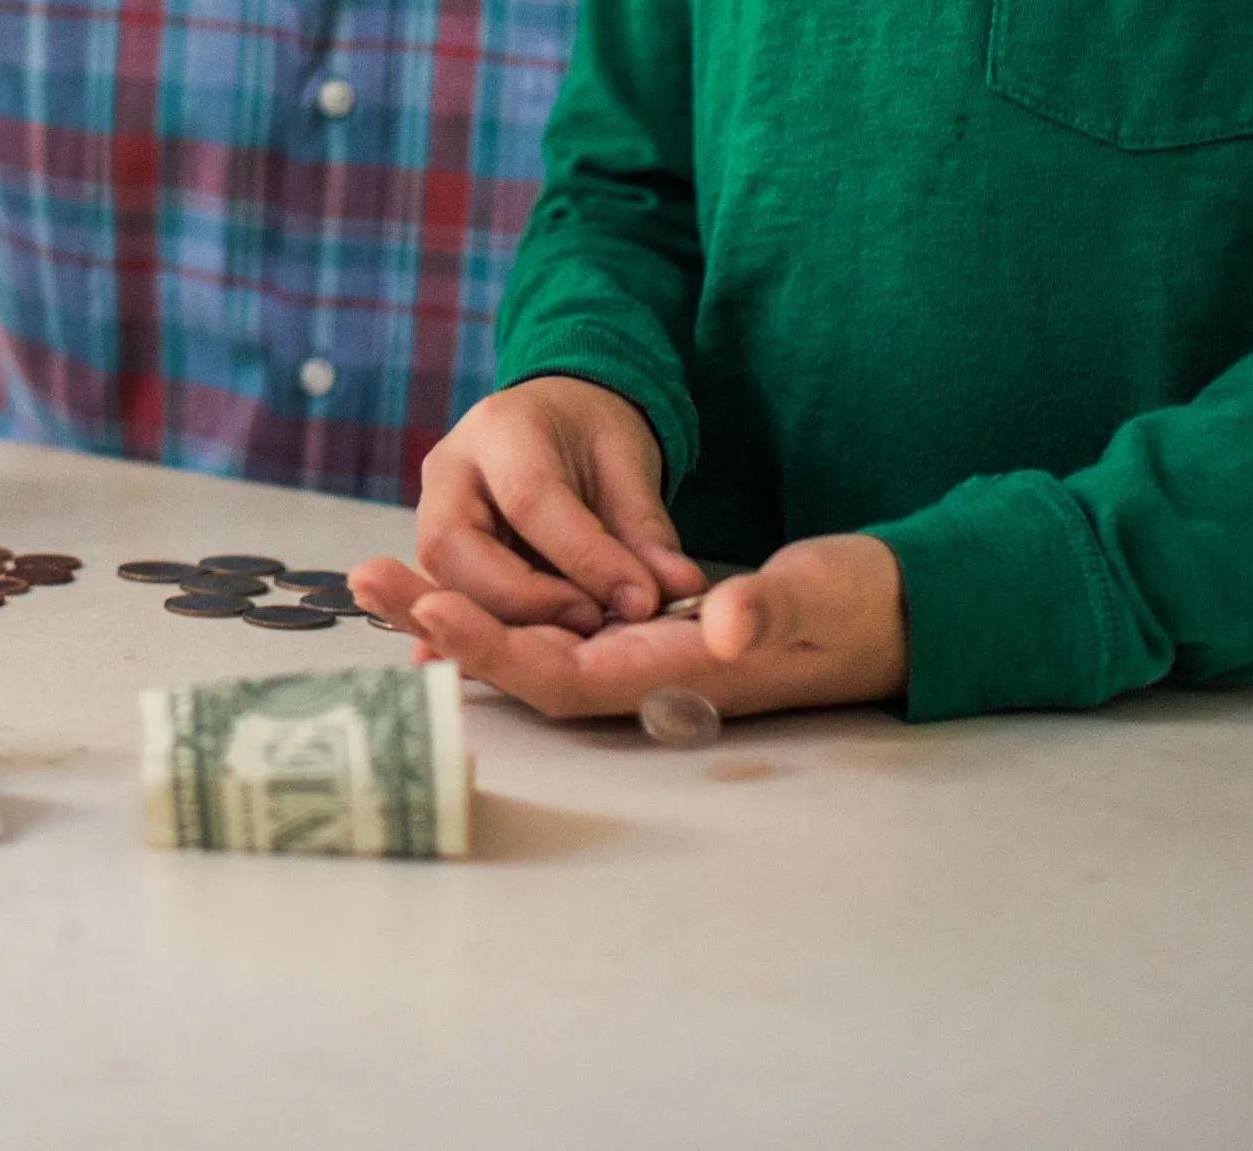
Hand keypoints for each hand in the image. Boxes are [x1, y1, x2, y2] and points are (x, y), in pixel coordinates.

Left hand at [353, 528, 906, 721]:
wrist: (886, 614)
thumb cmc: (855, 606)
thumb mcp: (818, 598)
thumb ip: (771, 612)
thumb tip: (722, 621)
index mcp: (673, 673)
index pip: (563, 675)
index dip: (496, 648)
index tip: (433, 606)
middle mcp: (641, 675)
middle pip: (521, 665)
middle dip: (443, 626)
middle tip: (366, 577)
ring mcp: (636, 656)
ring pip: (525, 644)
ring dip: (453, 613)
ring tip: (378, 577)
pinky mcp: (638, 631)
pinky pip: (548, 630)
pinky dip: (492, 609)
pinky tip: (442, 584)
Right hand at [392, 375, 704, 633]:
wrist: (556, 419)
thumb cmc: (591, 436)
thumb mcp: (630, 465)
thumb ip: (647, 531)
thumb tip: (679, 589)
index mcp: (502, 427)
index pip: (529, 498)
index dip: (584, 558)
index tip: (639, 601)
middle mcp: (449, 468)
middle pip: (452, 545)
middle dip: (521, 600)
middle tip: (591, 622)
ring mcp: (432, 510)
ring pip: (441, 580)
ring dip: (505, 620)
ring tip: (575, 632)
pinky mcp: (435, 551)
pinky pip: (449, 598)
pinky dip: (492, 627)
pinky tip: (538, 643)